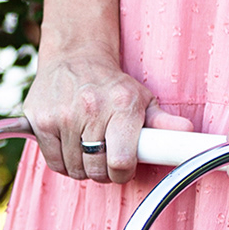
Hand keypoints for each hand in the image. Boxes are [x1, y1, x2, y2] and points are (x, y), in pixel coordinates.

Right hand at [22, 50, 189, 183]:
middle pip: (96, 169)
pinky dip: (63, 163)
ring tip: (88, 150)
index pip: (121, 161)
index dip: (122, 174)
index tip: (123, 170)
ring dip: (83, 168)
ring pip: (75, 169)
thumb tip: (188, 132)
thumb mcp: (141, 98)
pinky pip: (54, 163)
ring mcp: (62, 116)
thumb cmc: (111, 84)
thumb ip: (163, 122)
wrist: (74, 56)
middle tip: (105, 160)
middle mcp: (91, 110)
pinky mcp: (40, 122)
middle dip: (103, 172)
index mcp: (122, 106)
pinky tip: (71, 148)